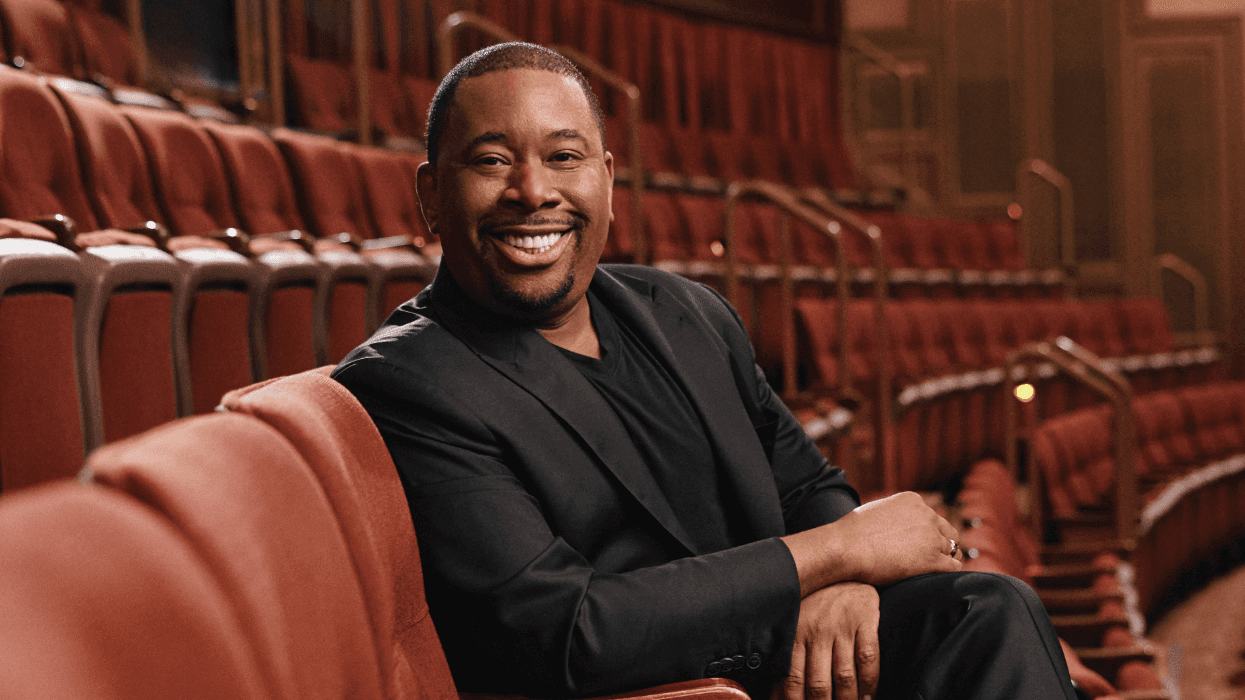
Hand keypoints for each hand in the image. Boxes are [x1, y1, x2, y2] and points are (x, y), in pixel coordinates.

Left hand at [774, 582, 879, 699]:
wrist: (845, 570)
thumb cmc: (816, 606)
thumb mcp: (796, 627)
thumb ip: (788, 660)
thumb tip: (774, 695)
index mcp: (795, 634)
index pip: (792, 680)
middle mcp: (816, 631)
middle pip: (818, 684)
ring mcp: (841, 626)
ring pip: (844, 677)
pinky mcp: (865, 621)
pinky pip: (868, 659)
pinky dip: (869, 684)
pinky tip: (868, 697)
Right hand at [783, 491, 961, 592]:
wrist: (845, 547)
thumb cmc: (852, 533)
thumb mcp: (877, 511)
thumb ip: (894, 515)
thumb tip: (896, 528)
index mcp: (913, 501)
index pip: (932, 518)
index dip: (929, 533)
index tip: (921, 545)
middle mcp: (927, 515)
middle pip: (947, 532)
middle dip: (941, 544)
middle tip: (931, 559)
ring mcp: (931, 537)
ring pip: (952, 549)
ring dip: (945, 559)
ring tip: (934, 571)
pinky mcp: (932, 559)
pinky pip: (953, 567)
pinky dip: (948, 572)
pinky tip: (936, 577)